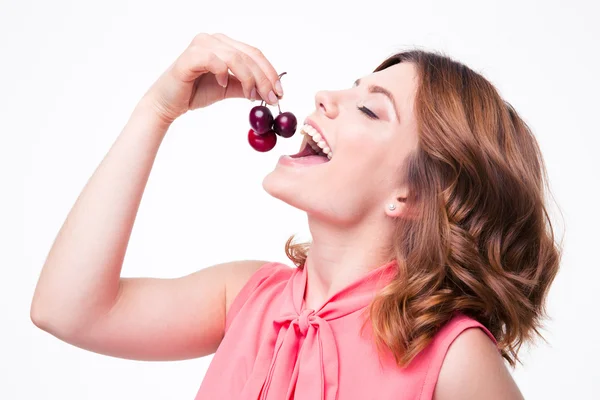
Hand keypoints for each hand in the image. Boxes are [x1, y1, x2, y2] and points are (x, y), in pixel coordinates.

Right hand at [139, 33, 282, 124]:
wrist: (168, 103)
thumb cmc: (195, 92)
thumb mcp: (228, 89)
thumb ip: (246, 86)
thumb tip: (269, 91)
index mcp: (224, 44)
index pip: (254, 54)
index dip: (270, 73)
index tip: (279, 92)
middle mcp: (214, 40)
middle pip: (249, 55)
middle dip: (265, 78)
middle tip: (272, 98)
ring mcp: (201, 45)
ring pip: (236, 58)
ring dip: (249, 79)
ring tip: (251, 96)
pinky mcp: (190, 57)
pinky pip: (215, 61)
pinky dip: (224, 74)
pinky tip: (223, 85)